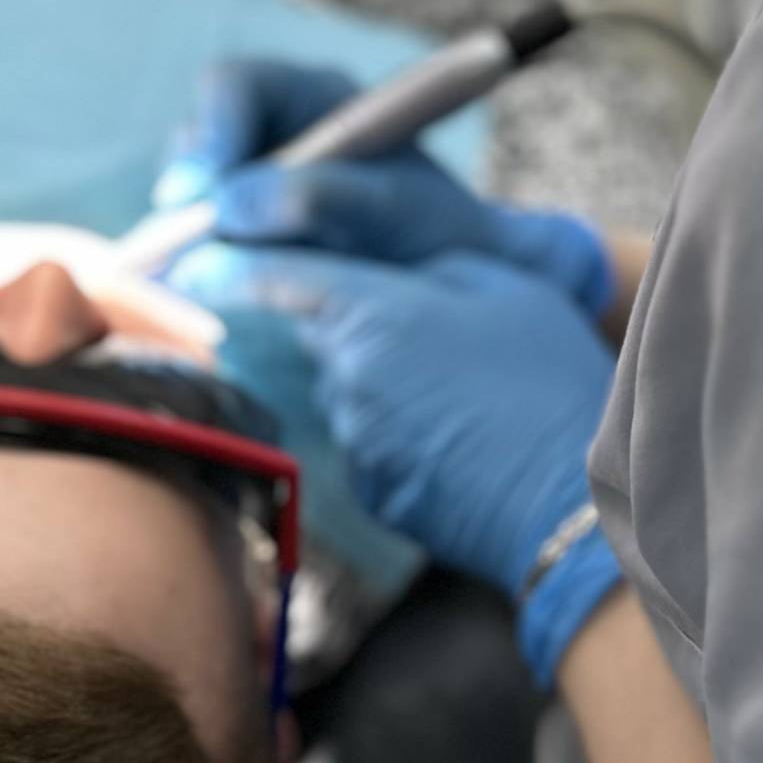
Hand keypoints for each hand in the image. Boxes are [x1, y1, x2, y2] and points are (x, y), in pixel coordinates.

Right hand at [157, 57, 614, 319]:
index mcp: (312, 98)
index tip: (200, 186)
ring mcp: (250, 183)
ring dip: (187, 229)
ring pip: (191, 194)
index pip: (236, 88)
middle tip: (184, 238)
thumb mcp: (394, 207)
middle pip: (199, 141)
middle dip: (189, 188)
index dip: (211, 130)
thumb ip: (319, 195)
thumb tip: (228, 204)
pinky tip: (204, 288)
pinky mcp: (239, 232)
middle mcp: (273, 132)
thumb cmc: (433, 232)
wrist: (454, 283)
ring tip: (201, 267)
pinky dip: (193, 260)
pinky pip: (194, 238)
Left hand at [173, 245, 621, 684]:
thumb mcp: (503, 287)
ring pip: (349, 391)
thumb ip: (428, 268)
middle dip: (352, 326)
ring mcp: (355, 440)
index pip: (273, 278)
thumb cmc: (549, 380)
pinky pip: (371, 443)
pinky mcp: (372, 491)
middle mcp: (346, 377)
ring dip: (384, 382)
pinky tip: (459, 439)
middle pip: (320, 335)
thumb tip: (395, 279)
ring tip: (462, 393)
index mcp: (373, 313)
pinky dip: (400, 434)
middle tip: (423, 331)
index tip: (192, 260)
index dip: (228, 265)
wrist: (570, 503)